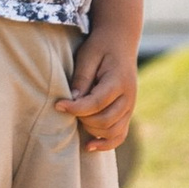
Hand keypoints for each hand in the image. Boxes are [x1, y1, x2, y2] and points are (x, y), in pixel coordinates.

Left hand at [59, 24, 137, 153]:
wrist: (120, 42)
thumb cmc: (101, 47)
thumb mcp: (88, 56)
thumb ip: (81, 79)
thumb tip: (72, 101)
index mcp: (119, 81)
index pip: (96, 103)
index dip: (75, 108)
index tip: (58, 105)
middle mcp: (129, 97)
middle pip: (104, 121)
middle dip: (82, 118)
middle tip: (68, 107)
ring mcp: (130, 107)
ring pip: (112, 131)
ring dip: (91, 130)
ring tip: (78, 118)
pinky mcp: (127, 113)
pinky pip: (119, 135)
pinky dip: (106, 144)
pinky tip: (89, 146)